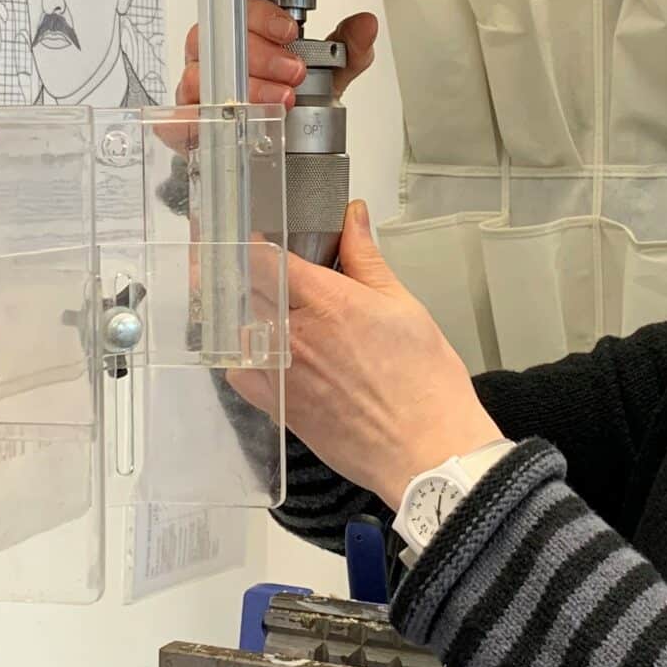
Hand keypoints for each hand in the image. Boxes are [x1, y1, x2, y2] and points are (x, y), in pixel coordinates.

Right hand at [179, 0, 379, 107]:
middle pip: (217, 39)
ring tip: (280, 99)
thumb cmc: (295, 95)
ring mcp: (199, 88)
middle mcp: (216, 55)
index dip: (262, 15)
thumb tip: (365, 26)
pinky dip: (200, 118)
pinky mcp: (188, 123)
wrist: (284, 142)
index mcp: (244, 32)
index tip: (290, 31)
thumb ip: (349, 47)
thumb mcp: (330, 71)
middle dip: (261, 55)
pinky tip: (232, 121)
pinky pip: (179, 116)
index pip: (238, 6)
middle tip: (293, 71)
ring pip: (201, 76)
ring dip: (245, 87)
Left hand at [235, 200, 502, 510]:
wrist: (427, 449)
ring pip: (238, 329)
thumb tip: (353, 217)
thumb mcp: (403, 305)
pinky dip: (244, 357)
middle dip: (239, 271)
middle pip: (243, 289)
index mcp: (329, 302)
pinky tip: (264, 351)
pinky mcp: (279, 406)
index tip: (250, 233)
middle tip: (246, 262)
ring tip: (260, 307)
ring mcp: (282, 373)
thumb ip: (366, 258)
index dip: (250, 239)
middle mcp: (297, 335)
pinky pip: (240, 374)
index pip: (265, 256)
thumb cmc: (425, 384)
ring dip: (243, 313)